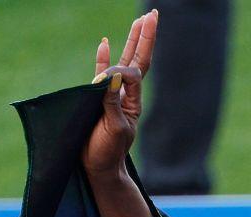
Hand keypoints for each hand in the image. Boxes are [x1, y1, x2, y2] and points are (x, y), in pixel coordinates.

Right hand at [82, 10, 158, 174]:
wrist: (98, 167)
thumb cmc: (108, 151)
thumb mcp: (115, 128)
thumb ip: (111, 102)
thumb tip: (110, 76)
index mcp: (134, 101)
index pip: (133, 73)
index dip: (121, 70)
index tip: (106, 80)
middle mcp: (126, 94)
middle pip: (139, 58)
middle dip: (146, 36)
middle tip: (153, 14)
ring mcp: (113, 94)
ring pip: (124, 61)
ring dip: (132, 40)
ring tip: (139, 20)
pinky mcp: (97, 98)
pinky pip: (101, 73)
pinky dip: (103, 58)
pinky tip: (104, 42)